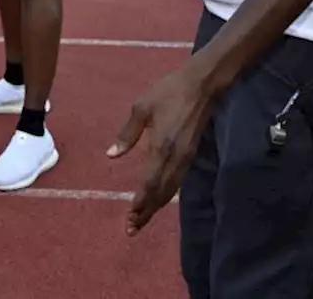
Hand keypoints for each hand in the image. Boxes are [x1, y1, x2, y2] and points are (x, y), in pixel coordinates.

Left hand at [106, 66, 216, 235]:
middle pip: (161, 193)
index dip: (140, 201)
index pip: (150, 183)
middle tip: (131, 228)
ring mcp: (186, 158)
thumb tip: (111, 155)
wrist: (202, 85)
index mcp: (162, 147)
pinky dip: (165, 194)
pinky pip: (177, 181)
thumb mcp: (141, 107)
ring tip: (140, 220)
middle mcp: (176, 158)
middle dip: (146, 212)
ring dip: (156, 206)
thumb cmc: (168, 92)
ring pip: (171, 190)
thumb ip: (127, 134)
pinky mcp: (190, 155)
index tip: (129, 216)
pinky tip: (157, 200)